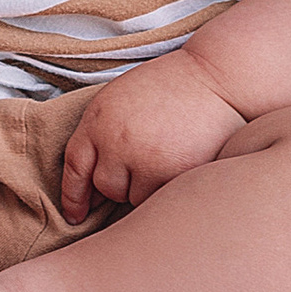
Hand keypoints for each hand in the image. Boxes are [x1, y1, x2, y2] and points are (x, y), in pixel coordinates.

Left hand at [60, 51, 246, 216]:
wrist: (217, 77)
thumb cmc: (172, 86)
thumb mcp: (121, 98)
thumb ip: (102, 134)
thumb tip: (91, 186)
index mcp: (99, 118)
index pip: (75, 166)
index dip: (73, 196)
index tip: (75, 215)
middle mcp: (116, 140)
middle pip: (105, 187)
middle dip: (121, 183)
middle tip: (146, 161)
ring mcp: (144, 158)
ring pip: (133, 198)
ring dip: (146, 188)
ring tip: (167, 157)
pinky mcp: (173, 173)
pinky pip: (161, 199)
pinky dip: (168, 189)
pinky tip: (181, 164)